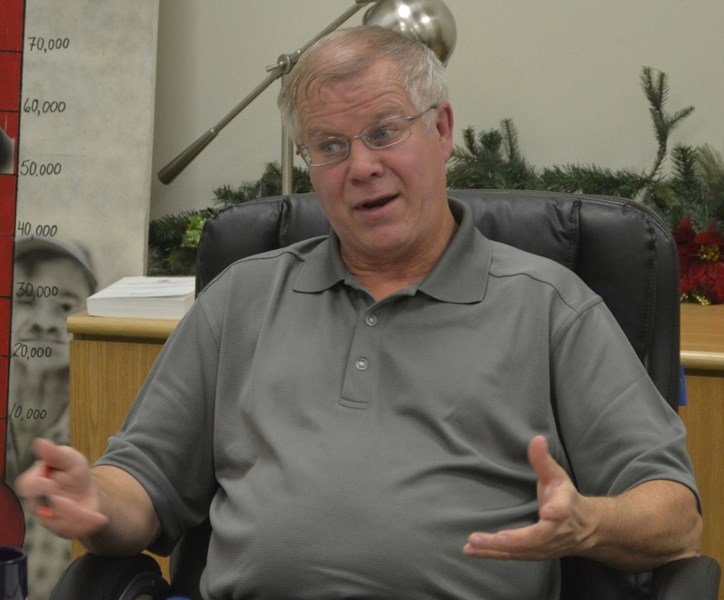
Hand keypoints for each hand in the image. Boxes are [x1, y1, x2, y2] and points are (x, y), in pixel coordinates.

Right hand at [15, 438, 108, 538]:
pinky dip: (87, 525)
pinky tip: (100, 520)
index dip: (37, 486)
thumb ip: (56, 454)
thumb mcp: (71, 460)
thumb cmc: (74, 473)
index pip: (28, 485)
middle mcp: (38, 503)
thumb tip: (40, 442)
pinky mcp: (61, 528)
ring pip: (58, 524)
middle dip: (61, 508)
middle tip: (74, 504)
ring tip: (96, 515)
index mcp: (36, 482)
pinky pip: (70, 531)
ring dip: (78, 518)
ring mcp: (48, 518)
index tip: (51, 483)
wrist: (87, 492)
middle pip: (42, 510)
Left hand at [463, 435, 592, 560]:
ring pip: (520, 551)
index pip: (562, 510)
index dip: (555, 511)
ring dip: (495, 549)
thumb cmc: (566, 498)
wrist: (585, 529)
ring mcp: (543, 547)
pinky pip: (510, 556)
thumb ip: (544, 460)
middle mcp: (555, 532)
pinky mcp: (532, 554)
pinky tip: (470, 550)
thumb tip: (537, 438)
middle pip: (536, 538)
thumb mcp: (558, 477)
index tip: (547, 512)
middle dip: (514, 539)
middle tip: (496, 537)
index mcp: (565, 509)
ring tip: (472, 543)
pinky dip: (490, 554)